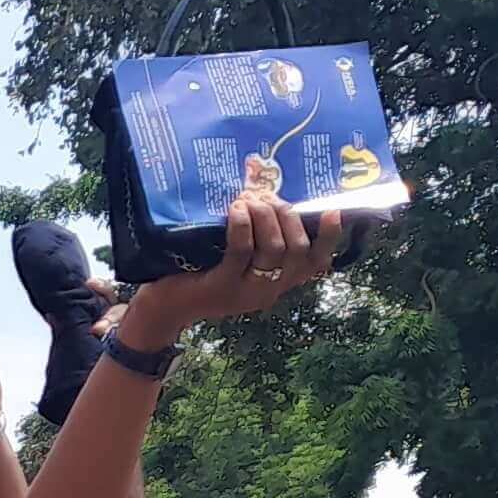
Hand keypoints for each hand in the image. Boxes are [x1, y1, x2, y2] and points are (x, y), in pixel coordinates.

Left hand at [121, 192, 343, 339]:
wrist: (164, 306)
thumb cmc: (201, 272)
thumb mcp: (236, 257)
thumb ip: (257, 235)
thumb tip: (266, 191)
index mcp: (278, 282)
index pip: (316, 263)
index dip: (330, 238)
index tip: (333, 212)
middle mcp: (269, 290)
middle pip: (297, 248)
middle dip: (285, 214)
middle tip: (264, 196)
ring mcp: (248, 291)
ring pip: (275, 248)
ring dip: (264, 215)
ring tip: (247, 199)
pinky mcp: (223, 286)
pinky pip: (242, 250)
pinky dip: (243, 225)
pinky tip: (236, 210)